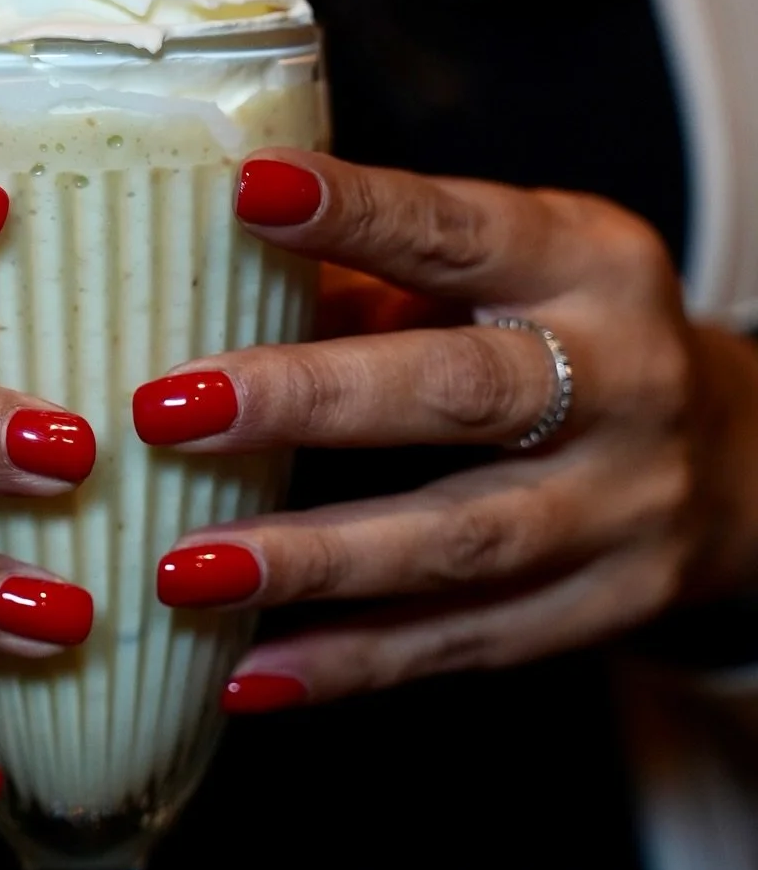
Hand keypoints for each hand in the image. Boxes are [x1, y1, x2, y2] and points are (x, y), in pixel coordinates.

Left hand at [138, 151, 757, 705]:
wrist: (736, 462)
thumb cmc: (567, 341)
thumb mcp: (506, 278)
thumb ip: (373, 287)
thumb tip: (206, 294)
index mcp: (590, 265)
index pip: (463, 232)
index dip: (359, 214)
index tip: (247, 194)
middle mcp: (623, 381)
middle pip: (459, 394)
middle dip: (308, 401)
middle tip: (169, 412)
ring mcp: (623, 508)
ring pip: (457, 542)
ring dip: (312, 562)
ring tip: (183, 571)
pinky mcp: (607, 608)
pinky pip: (463, 643)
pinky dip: (351, 663)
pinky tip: (247, 675)